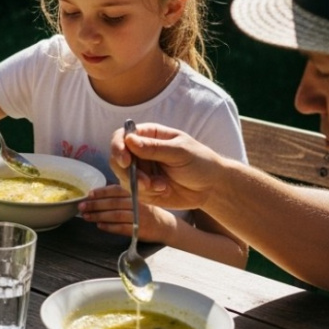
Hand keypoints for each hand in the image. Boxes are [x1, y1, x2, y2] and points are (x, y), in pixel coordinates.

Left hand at [79, 184, 180, 242]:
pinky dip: (109, 227)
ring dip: (99, 215)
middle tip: (81, 206)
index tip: (89, 194)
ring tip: (86, 216)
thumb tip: (98, 197)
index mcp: (136, 194)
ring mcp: (140, 217)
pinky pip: (122, 228)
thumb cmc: (148, 212)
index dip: (102, 192)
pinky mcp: (140, 230)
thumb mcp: (138, 199)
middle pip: (113, 203)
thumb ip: (122, 197)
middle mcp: (138, 203)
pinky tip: (99, 225)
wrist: (167, 226)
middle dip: (95, 204)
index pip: (117, 190)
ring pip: (116, 215)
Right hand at [109, 123, 225, 210]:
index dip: (118, 147)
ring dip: (140, 185)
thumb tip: (129, 140)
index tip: (125, 161)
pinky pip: (134, 192)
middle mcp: (140, 152)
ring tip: (162, 187)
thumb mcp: (180, 152)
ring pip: (123, 177)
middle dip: (128, 173)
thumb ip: (154, 148)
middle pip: (117, 159)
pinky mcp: (143, 188)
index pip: (122, 137)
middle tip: (145, 183)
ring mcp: (140, 171)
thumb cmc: (200, 162)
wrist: (211, 187)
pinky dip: (147, 193)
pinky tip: (164, 190)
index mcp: (149, 135)